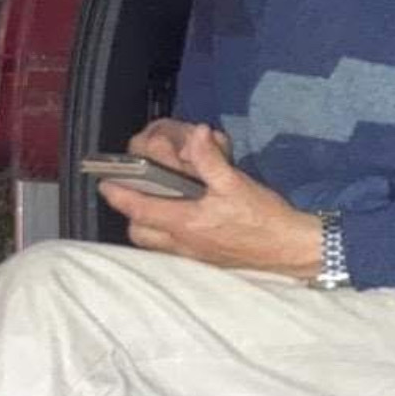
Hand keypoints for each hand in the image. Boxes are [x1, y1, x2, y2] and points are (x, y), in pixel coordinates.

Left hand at [100, 123, 322, 279]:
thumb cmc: (264, 217)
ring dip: (148, 226)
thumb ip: (211, 159)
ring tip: (156, 205)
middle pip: (141, 233)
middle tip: (136, 193)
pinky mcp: (207, 261)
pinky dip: (167, 235)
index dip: (119, 195)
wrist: (290, 248)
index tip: (105, 182)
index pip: (140, 209)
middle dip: (131, 213)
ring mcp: (194, 255)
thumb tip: (195, 134)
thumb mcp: (237, 183)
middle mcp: (184, 243)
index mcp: (187, 222)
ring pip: (155, 244)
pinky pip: (173, 250)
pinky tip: (181, 221)